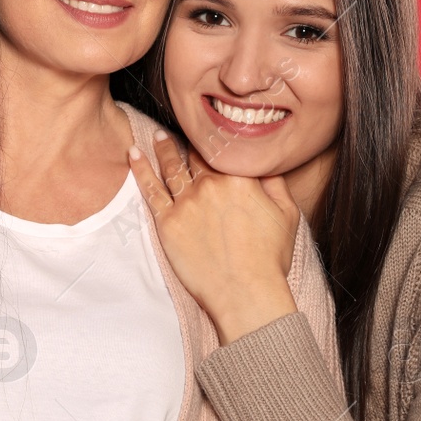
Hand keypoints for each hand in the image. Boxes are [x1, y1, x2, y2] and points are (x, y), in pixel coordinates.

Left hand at [129, 131, 300, 344]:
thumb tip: (267, 165)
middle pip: (195, 155)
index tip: (208, 131)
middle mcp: (210, 184)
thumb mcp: (287, 214)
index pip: (221, 150)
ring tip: (157, 136)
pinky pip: (150, 190)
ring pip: (171, 167)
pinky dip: (140, 169)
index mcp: (239, 178)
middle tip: (180, 128)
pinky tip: (133, 154)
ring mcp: (186, 203)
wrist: (246, 292)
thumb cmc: (270, 258)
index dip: (214, 140)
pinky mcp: (168, 223)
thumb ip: (276, 183)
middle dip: (188, 140)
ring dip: (163, 148)